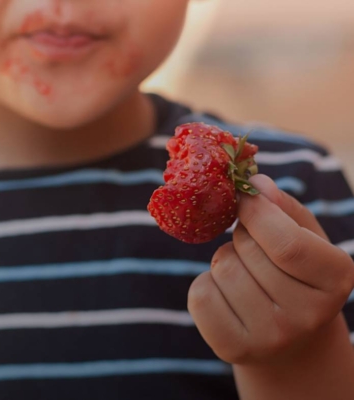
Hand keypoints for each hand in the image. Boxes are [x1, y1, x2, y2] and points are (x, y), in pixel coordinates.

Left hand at [187, 174, 353, 364]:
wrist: (289, 337)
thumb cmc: (295, 273)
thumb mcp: (303, 234)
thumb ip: (282, 206)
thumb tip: (255, 183)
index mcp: (336, 279)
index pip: (286, 243)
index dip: (256, 212)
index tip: (243, 197)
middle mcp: (307, 316)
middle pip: (245, 251)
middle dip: (240, 236)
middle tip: (251, 247)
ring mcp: (270, 338)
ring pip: (221, 269)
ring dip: (223, 260)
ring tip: (244, 274)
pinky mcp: (232, 348)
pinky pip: (200, 295)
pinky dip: (205, 284)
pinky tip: (227, 294)